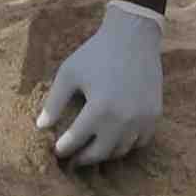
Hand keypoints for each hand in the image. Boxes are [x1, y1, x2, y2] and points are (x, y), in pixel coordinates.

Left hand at [36, 0, 164, 165]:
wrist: (134, 36)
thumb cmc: (97, 53)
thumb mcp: (69, 73)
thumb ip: (54, 102)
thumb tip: (41, 127)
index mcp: (99, 109)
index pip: (76, 141)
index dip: (63, 149)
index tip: (57, 151)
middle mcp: (123, 119)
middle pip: (100, 153)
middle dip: (83, 158)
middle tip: (74, 159)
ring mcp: (142, 119)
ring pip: (121, 150)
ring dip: (105, 153)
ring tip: (93, 149)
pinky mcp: (154, 115)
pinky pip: (140, 141)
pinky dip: (127, 143)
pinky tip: (116, 138)